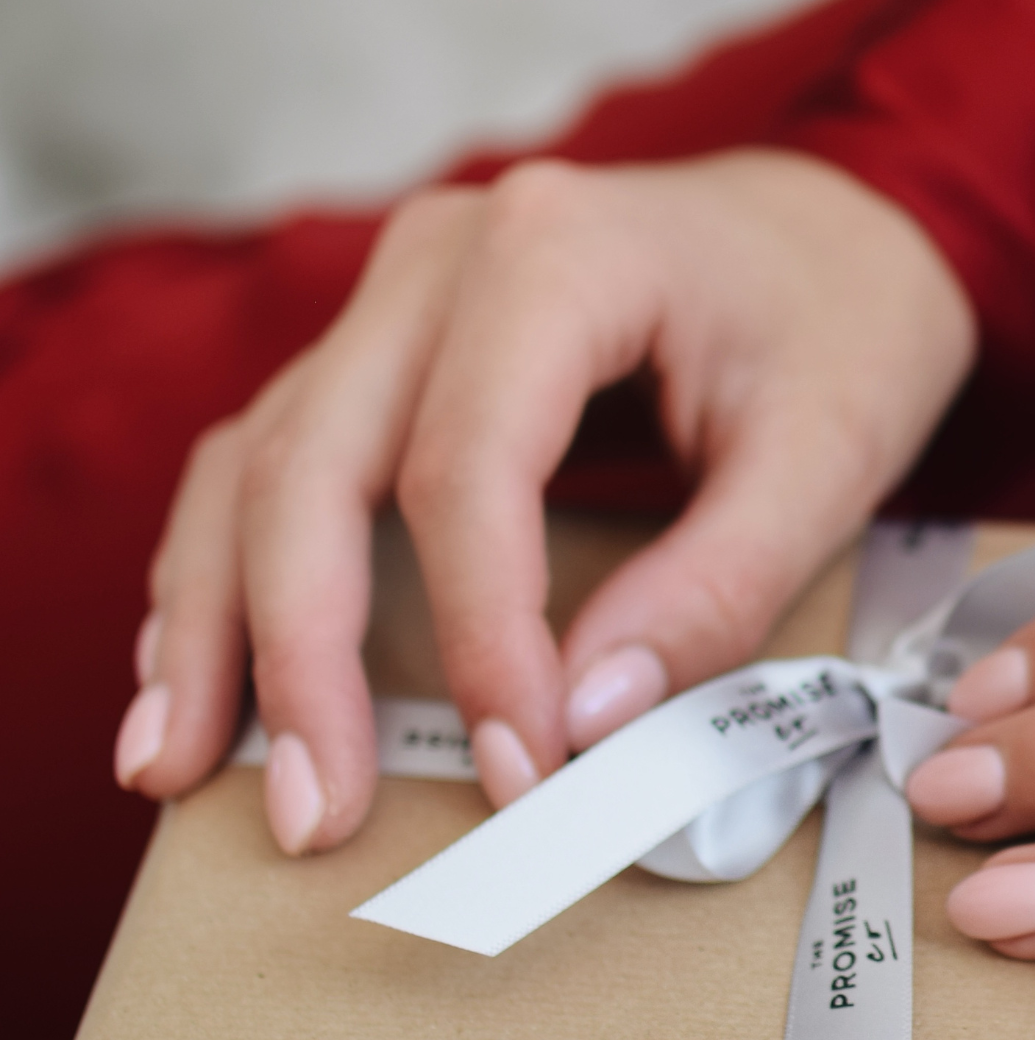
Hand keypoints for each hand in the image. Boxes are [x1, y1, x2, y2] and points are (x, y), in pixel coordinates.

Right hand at [114, 151, 975, 854]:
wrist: (846, 226)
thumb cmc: (850, 321)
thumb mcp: (830, 455)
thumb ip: (716, 587)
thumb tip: (590, 721)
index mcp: (560, 252)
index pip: (465, 469)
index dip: (479, 637)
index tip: (519, 770)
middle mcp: (445, 256)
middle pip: (314, 460)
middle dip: (299, 652)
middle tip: (313, 814)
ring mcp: (403, 292)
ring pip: (261, 456)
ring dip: (217, 617)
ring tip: (179, 763)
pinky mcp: (394, 344)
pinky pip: (280, 450)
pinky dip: (235, 564)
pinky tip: (205, 671)